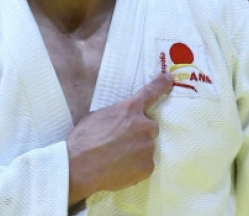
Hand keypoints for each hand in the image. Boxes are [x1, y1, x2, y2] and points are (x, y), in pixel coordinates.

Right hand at [66, 73, 172, 204]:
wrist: (80, 167)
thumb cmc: (84, 140)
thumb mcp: (96, 116)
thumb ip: (115, 114)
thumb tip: (119, 119)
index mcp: (130, 109)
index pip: (151, 92)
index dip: (161, 84)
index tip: (169, 78)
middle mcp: (143, 126)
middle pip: (150, 127)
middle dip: (140, 133)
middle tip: (122, 142)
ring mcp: (148, 147)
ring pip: (147, 147)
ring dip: (137, 151)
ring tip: (117, 158)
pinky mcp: (148, 167)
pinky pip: (145, 165)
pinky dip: (136, 168)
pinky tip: (121, 169)